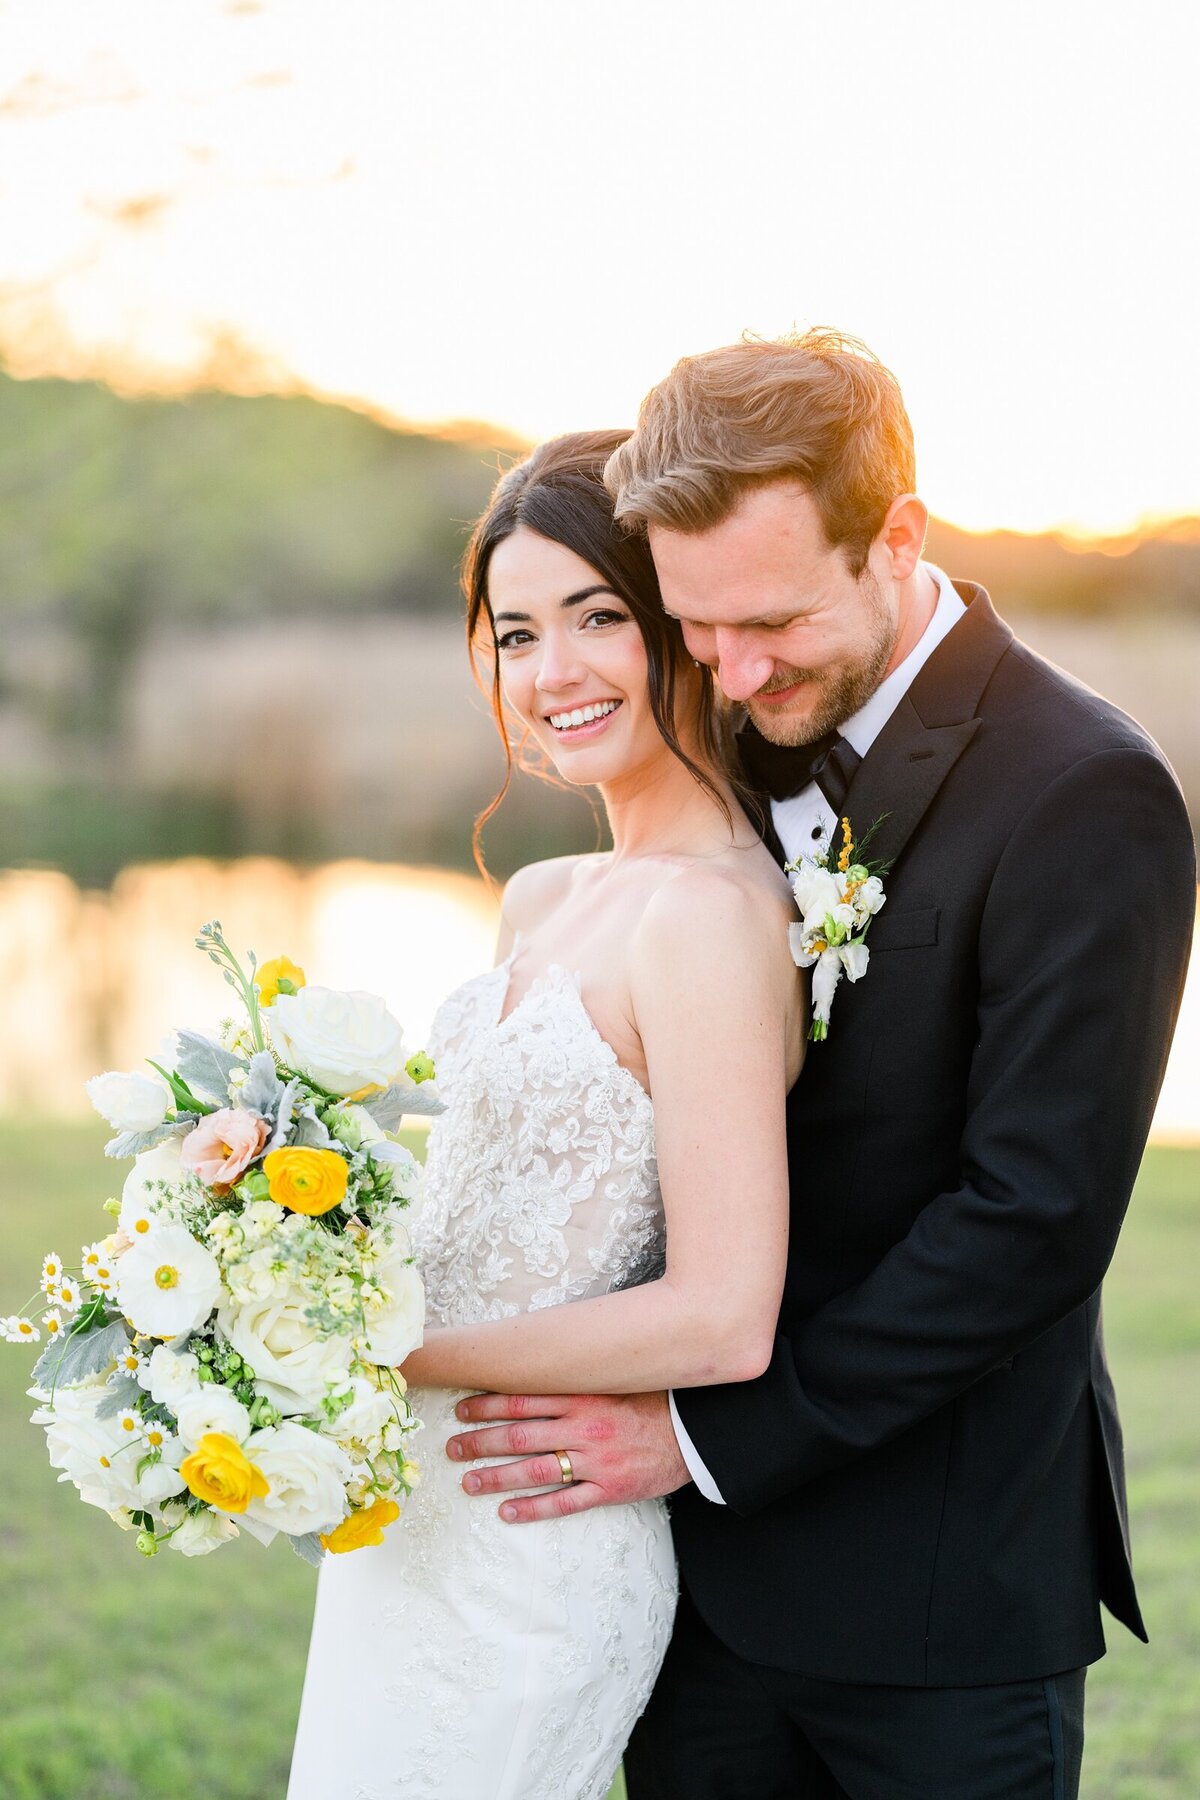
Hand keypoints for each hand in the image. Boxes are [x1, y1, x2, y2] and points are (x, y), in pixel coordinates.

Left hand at [446, 1390, 690, 1522]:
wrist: (694, 1431)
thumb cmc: (652, 1400)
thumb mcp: (614, 1379)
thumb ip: (578, 1378)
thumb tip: (538, 1365)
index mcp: (584, 1396)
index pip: (525, 1399)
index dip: (488, 1404)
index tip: (461, 1408)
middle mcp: (585, 1427)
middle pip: (521, 1435)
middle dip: (481, 1441)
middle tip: (452, 1447)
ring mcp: (596, 1461)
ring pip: (536, 1470)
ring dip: (497, 1476)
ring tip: (468, 1481)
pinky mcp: (609, 1488)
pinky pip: (565, 1502)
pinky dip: (533, 1509)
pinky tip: (507, 1512)